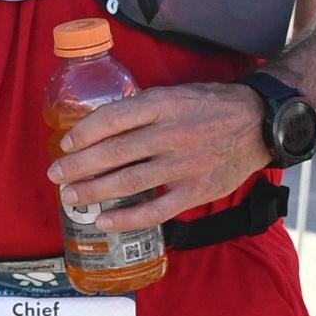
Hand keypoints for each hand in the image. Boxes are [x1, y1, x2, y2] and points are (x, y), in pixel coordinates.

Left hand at [50, 79, 277, 225]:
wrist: (260, 122)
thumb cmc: (210, 106)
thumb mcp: (176, 94)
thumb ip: (143, 108)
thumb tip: (101, 125)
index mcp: (163, 105)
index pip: (112, 118)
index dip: (84, 133)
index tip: (66, 144)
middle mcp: (171, 134)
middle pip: (114, 153)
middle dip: (78, 167)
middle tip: (55, 175)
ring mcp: (184, 165)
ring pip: (129, 182)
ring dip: (94, 192)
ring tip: (71, 197)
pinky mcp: (197, 191)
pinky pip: (156, 210)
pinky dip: (127, 218)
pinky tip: (105, 221)